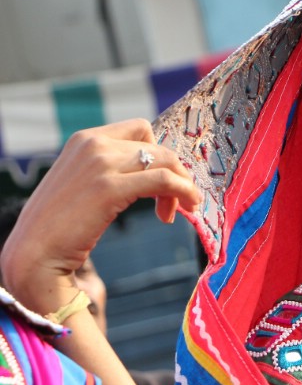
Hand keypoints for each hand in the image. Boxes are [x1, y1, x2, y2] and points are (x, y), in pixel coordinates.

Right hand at [0, 119, 200, 313]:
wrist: (33, 254)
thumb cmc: (60, 226)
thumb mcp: (85, 184)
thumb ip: (111, 171)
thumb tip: (154, 175)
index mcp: (84, 139)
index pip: (141, 130)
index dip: (159, 155)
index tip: (163, 182)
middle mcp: (92, 144)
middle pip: (157, 147)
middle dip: (174, 173)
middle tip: (175, 204)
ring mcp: (100, 163)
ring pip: (166, 161)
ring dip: (181, 185)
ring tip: (177, 211)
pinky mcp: (109, 187)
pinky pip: (164, 180)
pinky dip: (182, 191)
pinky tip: (184, 208)